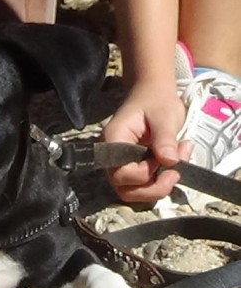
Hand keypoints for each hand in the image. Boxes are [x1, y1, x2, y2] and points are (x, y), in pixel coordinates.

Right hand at [102, 81, 192, 201]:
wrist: (153, 94)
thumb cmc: (156, 101)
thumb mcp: (164, 116)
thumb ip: (165, 139)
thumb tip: (170, 161)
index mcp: (113, 141)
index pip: (120, 172)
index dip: (144, 173)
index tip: (164, 159)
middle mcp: (111, 157)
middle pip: (123, 189)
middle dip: (152, 188)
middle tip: (175, 173)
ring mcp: (120, 165)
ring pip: (132, 193)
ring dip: (157, 188)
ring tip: (176, 168)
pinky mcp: (131, 169)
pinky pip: (141, 186)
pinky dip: (159, 183)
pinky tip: (173, 165)